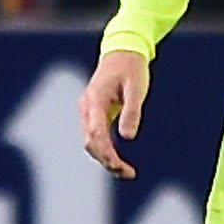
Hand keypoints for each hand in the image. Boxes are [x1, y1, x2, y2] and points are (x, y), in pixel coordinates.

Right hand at [80, 48, 148, 180]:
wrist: (122, 50)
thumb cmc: (131, 68)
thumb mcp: (137, 88)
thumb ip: (131, 112)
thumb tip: (128, 137)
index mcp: (95, 101)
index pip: (96, 135)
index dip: (108, 155)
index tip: (123, 168)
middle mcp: (87, 107)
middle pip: (90, 143)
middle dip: (107, 161)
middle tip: (128, 173)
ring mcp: (88, 110)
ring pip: (91, 141)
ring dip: (105, 157)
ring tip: (125, 170)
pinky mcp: (94, 112)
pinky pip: (95, 135)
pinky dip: (105, 149)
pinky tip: (117, 158)